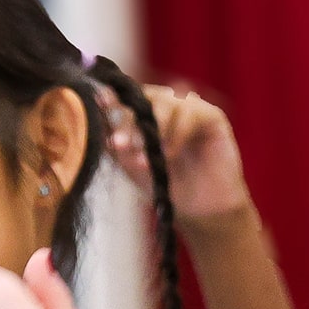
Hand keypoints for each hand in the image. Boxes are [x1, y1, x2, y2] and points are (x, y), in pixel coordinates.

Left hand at [97, 83, 250, 229]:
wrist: (199, 211)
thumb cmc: (164, 186)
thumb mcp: (130, 165)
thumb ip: (114, 141)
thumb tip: (96, 118)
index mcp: (145, 114)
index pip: (125, 98)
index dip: (112, 100)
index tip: (100, 102)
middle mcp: (166, 107)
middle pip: (143, 96)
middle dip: (128, 120)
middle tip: (119, 144)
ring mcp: (189, 110)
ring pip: (166, 101)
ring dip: (152, 128)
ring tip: (144, 158)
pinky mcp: (211, 116)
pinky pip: (190, 113)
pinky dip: (176, 133)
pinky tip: (168, 155)